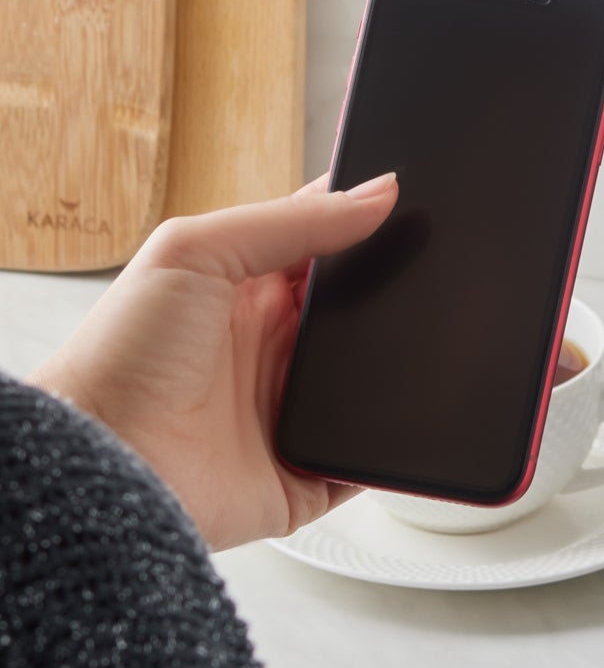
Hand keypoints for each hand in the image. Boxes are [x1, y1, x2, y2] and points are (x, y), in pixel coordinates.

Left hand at [30, 173, 399, 550]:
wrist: (107, 466)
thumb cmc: (122, 358)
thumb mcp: (195, 253)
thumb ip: (289, 220)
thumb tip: (378, 194)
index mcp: (250, 292)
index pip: (326, 245)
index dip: (367, 223)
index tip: (411, 204)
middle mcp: (277, 350)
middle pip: (363, 311)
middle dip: (398, 293)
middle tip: (431, 274)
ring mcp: (297, 412)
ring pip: (381, 382)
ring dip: (407, 366)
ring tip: (433, 343)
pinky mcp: (311, 473)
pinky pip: (372, 458)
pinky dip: (395, 444)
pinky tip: (414, 418)